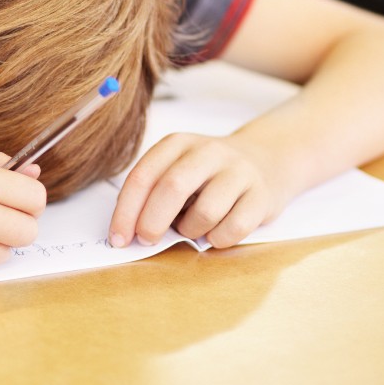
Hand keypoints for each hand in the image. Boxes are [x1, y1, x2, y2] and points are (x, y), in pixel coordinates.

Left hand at [108, 134, 281, 249]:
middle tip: (146, 240)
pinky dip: (218, 239)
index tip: (118, 238)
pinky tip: (215, 233)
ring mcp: (238, 171)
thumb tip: (128, 231)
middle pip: (172, 188)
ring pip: (205, 212)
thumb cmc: (208, 175)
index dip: (126, 211)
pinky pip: (234, 228)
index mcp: (178, 144)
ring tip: (191, 228)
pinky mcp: (262, 195)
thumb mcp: (177, 169)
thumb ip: (154, 192)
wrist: (266, 160)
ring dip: (190, 231)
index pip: (143, 176)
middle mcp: (208, 152)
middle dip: (152, 222)